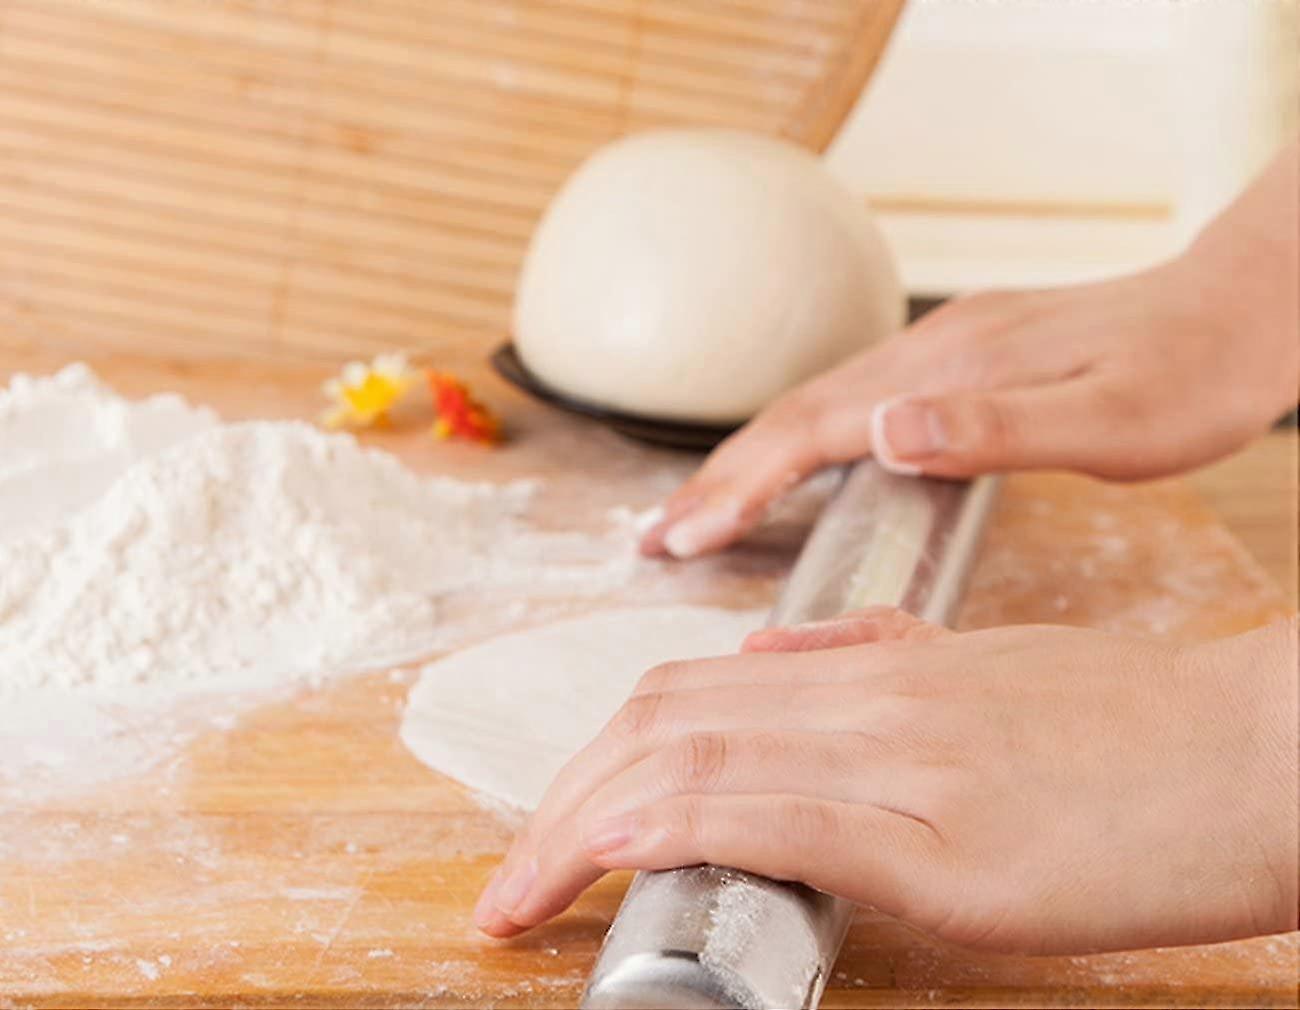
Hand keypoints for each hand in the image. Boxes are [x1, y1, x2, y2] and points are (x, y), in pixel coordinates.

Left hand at [473, 609, 1298, 954]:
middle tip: (509, 879)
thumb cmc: (1137, 726)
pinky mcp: (947, 838)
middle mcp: (869, 699)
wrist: (1259, 749)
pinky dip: (681, 824)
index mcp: (874, 669)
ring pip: (696, 762)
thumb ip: (879, 656)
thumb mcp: (992, 670)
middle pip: (661, 724)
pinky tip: (620, 847)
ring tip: (522, 891)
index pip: (688, 692)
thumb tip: (775, 660)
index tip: (553, 821)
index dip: (598, 754)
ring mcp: (902, 761)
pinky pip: (781, 815)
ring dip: (584, 826)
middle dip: (559, 803)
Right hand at [643, 142, 1298, 558]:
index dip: (742, 486)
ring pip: (815, 408)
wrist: (1241, 310)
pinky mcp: (958, 360)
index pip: (813, 430)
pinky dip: (799, 446)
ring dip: (748, 463)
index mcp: (947, 371)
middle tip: (651, 539)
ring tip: (695, 514)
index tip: (681, 538)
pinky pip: (851, 404)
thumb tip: (881, 431)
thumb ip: (995, 428)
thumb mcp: (1110, 421)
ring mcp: (939, 351)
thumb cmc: (1189, 376)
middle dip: (715, 480)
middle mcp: (927, 351)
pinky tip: (792, 470)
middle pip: (792, 416)